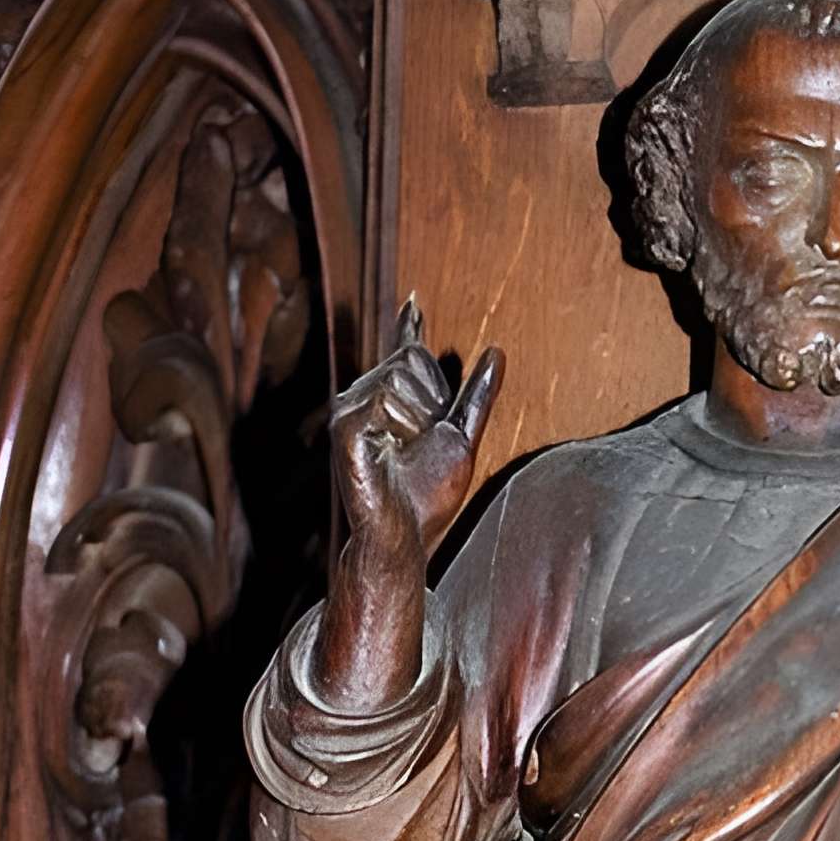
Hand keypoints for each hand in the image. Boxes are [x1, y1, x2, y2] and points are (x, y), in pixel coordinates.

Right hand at [331, 297, 503, 562]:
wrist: (402, 538)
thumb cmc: (426, 498)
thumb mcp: (462, 440)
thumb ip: (476, 398)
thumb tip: (497, 351)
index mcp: (389, 399)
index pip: (404, 352)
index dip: (408, 327)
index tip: (414, 303)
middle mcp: (363, 397)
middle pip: (411, 360)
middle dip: (432, 402)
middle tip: (420, 446)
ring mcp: (348, 409)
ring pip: (398, 378)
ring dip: (417, 420)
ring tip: (403, 455)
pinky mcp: (342, 426)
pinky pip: (383, 398)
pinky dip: (399, 427)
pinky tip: (389, 453)